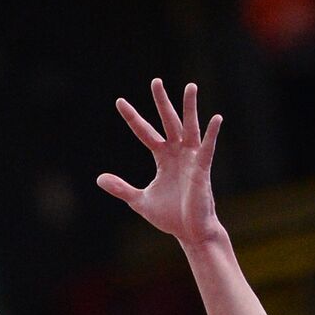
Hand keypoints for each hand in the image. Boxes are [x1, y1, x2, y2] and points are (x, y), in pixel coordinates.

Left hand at [96, 79, 223, 246]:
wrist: (189, 232)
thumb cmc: (170, 216)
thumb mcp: (139, 200)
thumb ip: (121, 188)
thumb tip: (99, 178)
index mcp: (163, 158)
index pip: (145, 133)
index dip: (133, 118)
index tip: (119, 102)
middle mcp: (177, 153)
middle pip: (168, 122)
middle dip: (162, 102)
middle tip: (156, 81)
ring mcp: (191, 159)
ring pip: (190, 128)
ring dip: (189, 108)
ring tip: (190, 87)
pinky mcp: (202, 170)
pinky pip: (207, 148)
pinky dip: (211, 134)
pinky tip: (216, 118)